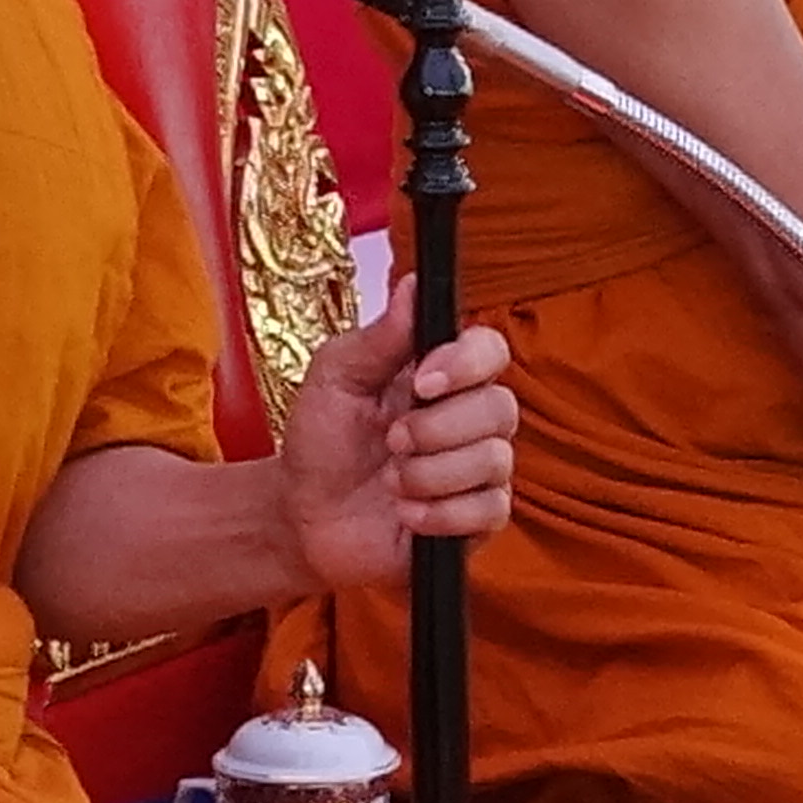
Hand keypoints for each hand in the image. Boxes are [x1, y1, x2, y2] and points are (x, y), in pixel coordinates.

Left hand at [278, 283, 518, 590]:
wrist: (303, 516)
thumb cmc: (321, 441)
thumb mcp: (335, 378)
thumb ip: (379, 337)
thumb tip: (414, 284)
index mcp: (441, 374)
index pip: (490, 350)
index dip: (466, 364)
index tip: (422, 382)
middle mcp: (469, 417)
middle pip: (500, 408)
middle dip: (437, 429)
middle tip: (391, 440)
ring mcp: (478, 470)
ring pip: (494, 461)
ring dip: (430, 474)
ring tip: (391, 482)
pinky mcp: (477, 518)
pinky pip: (489, 510)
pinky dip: (440, 514)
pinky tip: (406, 514)